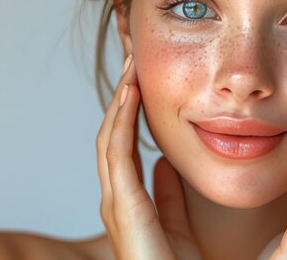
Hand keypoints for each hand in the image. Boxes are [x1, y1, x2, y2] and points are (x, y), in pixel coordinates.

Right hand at [96, 55, 200, 259]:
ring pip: (110, 138)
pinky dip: (121, 121)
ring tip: (132, 68)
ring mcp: (115, 203)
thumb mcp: (176, 225)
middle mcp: (116, 198)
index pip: (123, 144)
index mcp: (128, 201)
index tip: (140, 78)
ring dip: (119, 101)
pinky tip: (131, 94)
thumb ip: (169, 197)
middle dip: (120, 97)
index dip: (128, 111)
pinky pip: (117, 153)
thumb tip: (165, 168)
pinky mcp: (123, 208)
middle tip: (133, 60)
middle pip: (111, 135)